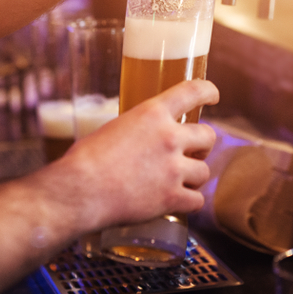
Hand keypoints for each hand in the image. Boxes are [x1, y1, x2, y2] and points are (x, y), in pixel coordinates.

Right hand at [55, 79, 219, 230]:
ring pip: (205, 171)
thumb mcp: (114, 128)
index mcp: (152, 113)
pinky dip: (189, 202)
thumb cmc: (85, 160)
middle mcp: (169, 137)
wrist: (79, 191)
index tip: (213, 96)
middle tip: (192, 152)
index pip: (192, 92)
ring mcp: (173, 169)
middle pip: (208, 136)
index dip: (208, 91)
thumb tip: (142, 139)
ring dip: (195, 176)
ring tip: (180, 181)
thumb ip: (138, 129)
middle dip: (203, 145)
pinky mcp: (172, 198)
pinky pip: (197, 200)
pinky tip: (178, 202)